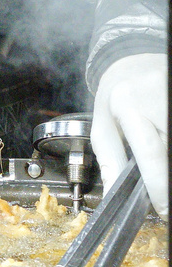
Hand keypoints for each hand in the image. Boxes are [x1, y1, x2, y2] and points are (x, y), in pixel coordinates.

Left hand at [91, 53, 166, 215]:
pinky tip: (167, 160)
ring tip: (163, 179)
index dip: (159, 185)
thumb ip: (108, 158)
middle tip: (165, 201)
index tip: (162, 209)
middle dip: (169, 181)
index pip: (150, 150)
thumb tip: (112, 194)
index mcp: (128, 102)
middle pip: (171, 150)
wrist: (133, 57)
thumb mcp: (101, 122)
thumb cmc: (115, 94)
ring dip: (171, 165)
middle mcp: (158, 95)